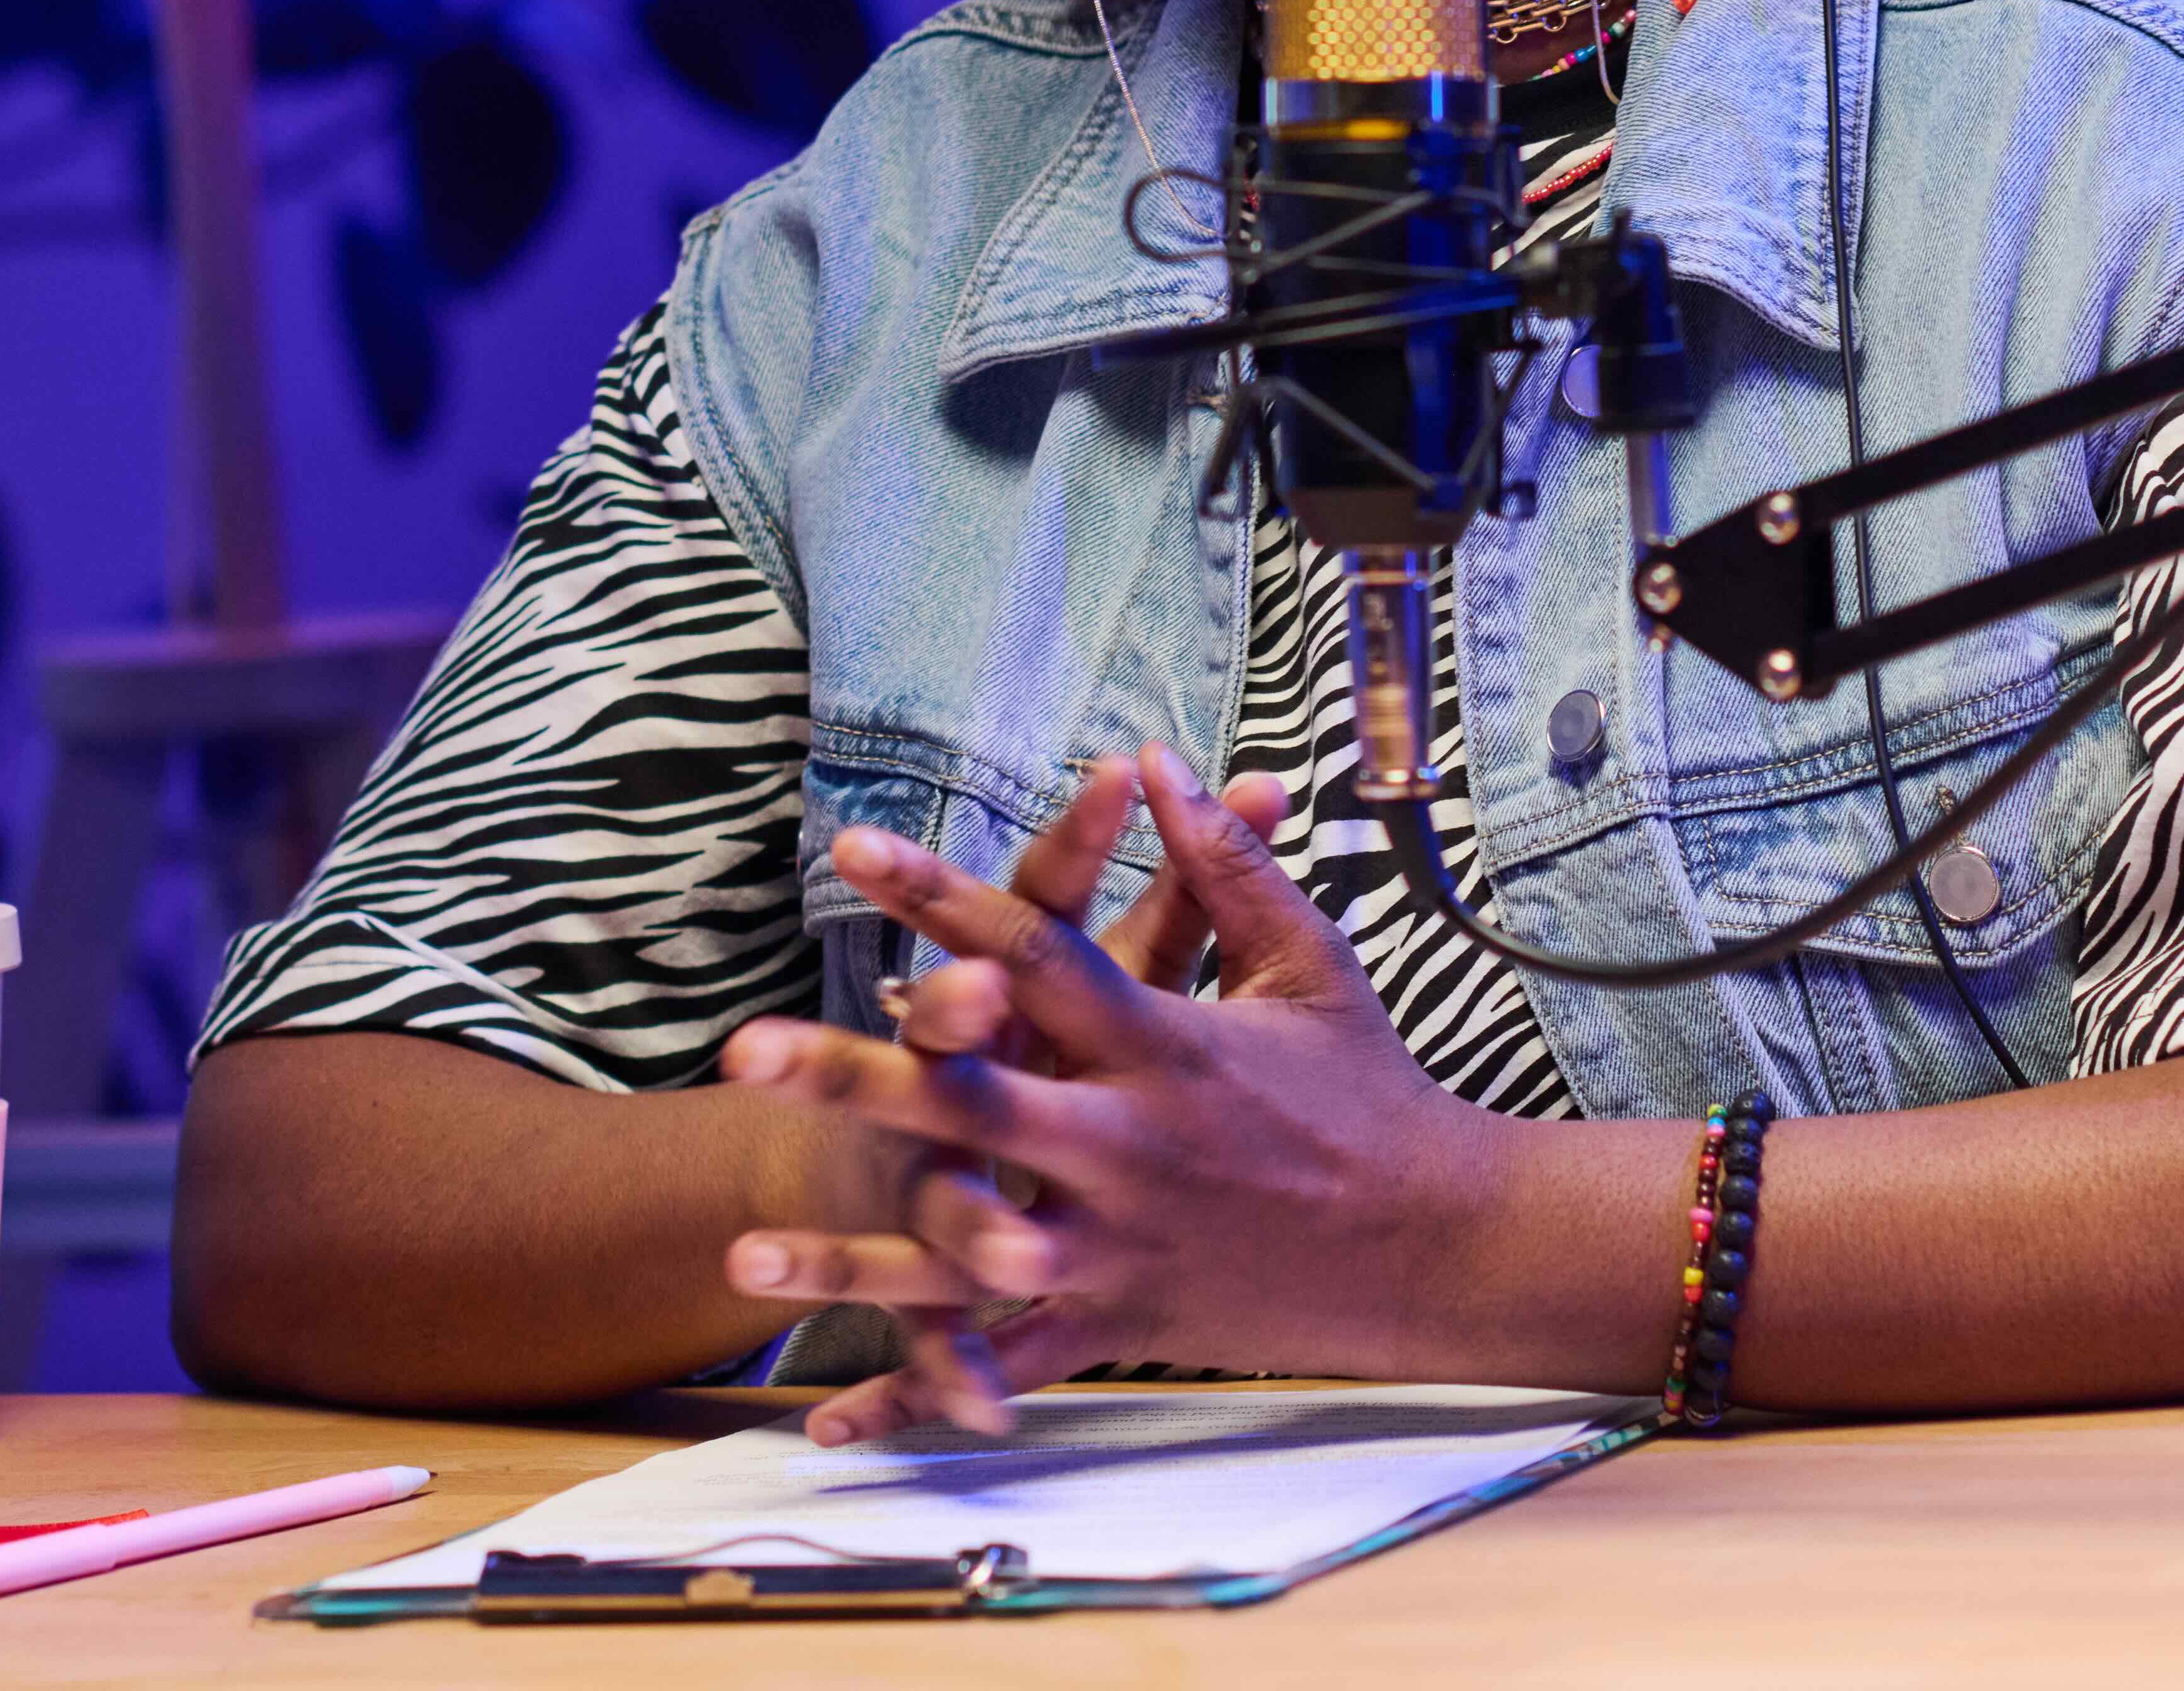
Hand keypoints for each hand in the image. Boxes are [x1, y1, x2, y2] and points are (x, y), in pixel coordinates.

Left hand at [718, 743, 1504, 1441]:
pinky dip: (924, 1397)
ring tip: (745, 1255)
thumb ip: (1227, 866)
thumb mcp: (1310, 965)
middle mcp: (1129, 1145)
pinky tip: (833, 1421)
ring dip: (854, 1263)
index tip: (854, 848)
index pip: (1035, 953)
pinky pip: (1009, 1366)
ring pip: (966, 1258)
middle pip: (970, 1104)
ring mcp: (1120, 1245)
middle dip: (854, 1079)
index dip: (943, 896)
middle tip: (745, 1055)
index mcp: (1166, 1047)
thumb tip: (1162, 761)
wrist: (1438, 1243)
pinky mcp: (1124, 1321)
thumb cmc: (1371, 1091)